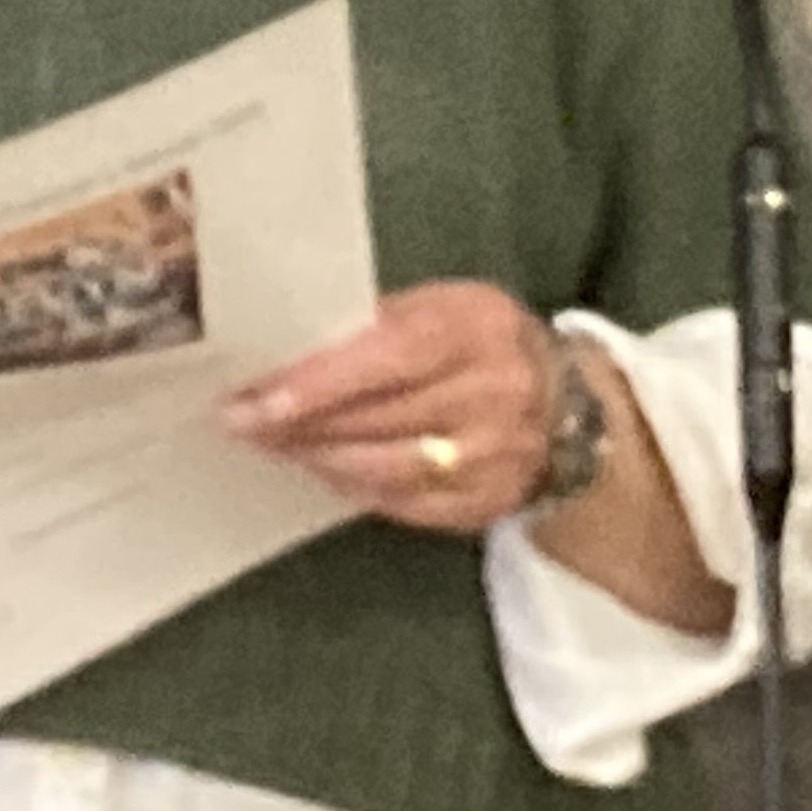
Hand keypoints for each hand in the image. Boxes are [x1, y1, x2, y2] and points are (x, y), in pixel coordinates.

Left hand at [216, 280, 555, 532]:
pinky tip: (319, 469)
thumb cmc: (481, 341)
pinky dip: (353, 487)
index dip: (324, 381)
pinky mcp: (487, 503)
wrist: (571, 404)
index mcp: (475, 328)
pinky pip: (405, 503)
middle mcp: (492, 393)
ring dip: (318, 458)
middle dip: (301, 423)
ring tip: (270, 444)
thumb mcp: (443, 306)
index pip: (392, 355)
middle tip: (241, 420)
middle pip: (382, 417)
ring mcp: (495, 456)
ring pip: (388, 468)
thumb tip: (291, 346)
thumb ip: (378, 323)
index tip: (262, 396)